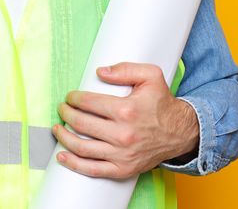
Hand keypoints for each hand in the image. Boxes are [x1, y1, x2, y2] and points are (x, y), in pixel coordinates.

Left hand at [53, 62, 199, 179]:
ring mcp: (122, 154)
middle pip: (82, 124)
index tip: (70, 97)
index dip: (74, 99)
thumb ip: (125, 69)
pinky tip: (62, 155)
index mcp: (126, 110)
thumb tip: (100, 72)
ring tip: (58, 128)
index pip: (89, 103)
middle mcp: (123, 134)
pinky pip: (92, 169)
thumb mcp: (150, 76)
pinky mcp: (122, 169)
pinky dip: (74, 164)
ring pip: (82, 147)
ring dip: (64, 137)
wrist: (180, 132)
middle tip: (62, 109)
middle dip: (66, 114)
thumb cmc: (162, 103)